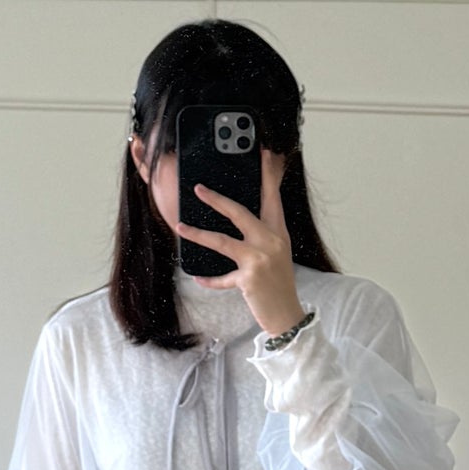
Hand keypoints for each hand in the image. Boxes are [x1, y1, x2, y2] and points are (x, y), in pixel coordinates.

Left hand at [173, 148, 304, 337]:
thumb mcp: (277, 253)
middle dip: (217, 200)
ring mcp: (260, 260)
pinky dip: (209, 279)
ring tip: (181, 227)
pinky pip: (222, 277)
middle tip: (198, 189)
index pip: (272, 198)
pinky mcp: (249, 279)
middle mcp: (271, 242)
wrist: (287, 315)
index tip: (262, 155)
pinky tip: (198, 277)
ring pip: (223, 241)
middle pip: (240, 213)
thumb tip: (238, 219)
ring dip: (198, 234)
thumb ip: (261, 235)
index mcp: (279, 233)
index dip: (267, 175)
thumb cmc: (279, 283)